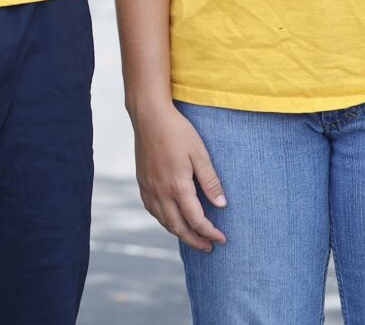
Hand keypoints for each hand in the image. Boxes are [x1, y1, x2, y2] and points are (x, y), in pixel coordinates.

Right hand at [131, 100, 226, 251]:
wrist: (149, 116)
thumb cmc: (177, 131)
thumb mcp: (200, 153)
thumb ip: (210, 181)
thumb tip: (221, 206)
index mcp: (177, 186)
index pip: (196, 220)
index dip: (210, 232)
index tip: (221, 239)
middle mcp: (160, 191)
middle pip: (178, 227)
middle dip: (194, 240)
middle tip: (209, 247)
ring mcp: (149, 188)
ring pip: (163, 221)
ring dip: (179, 233)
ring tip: (193, 237)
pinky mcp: (142, 182)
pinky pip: (152, 210)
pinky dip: (164, 220)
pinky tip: (172, 219)